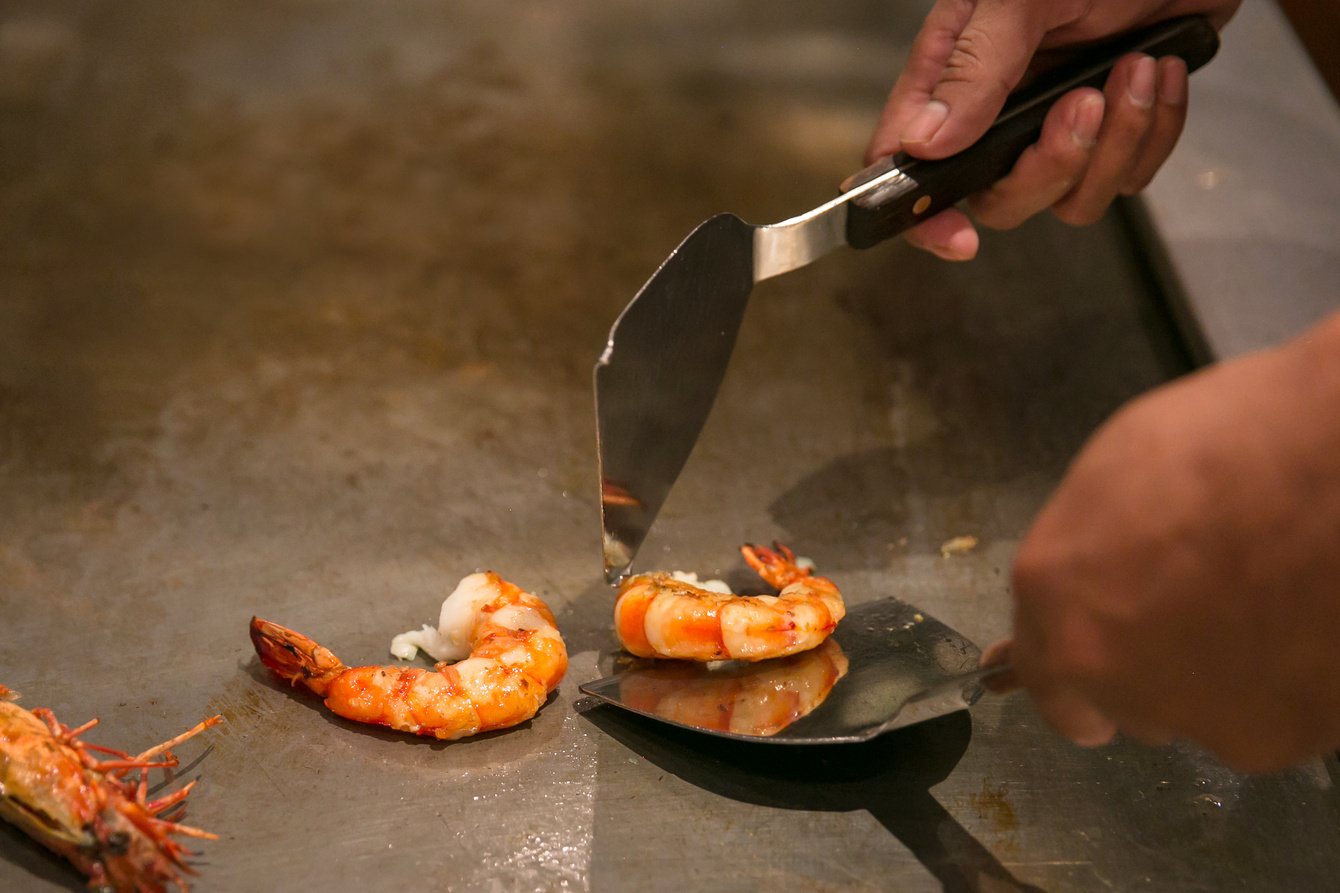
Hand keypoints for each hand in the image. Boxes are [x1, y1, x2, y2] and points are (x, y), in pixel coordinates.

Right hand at [869, 0, 1241, 259]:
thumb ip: (974, 67)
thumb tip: (924, 143)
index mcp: (954, 73)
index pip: (908, 165)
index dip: (923, 214)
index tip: (957, 237)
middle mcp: (998, 110)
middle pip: (1000, 200)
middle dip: (1053, 166)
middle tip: (1084, 100)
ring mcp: (1057, 125)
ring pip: (1071, 199)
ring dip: (1117, 141)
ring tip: (1139, 67)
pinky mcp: (1116, 130)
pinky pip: (1129, 178)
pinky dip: (1157, 130)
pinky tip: (1163, 69)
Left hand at [999, 311, 1339, 770]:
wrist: (1331, 469)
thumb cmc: (1231, 444)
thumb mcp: (1118, 477)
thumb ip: (1090, 556)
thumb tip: (1093, 579)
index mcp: (1054, 596)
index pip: (1038, 671)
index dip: (1068, 679)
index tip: (1082, 690)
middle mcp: (1101, 667)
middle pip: (1117, 698)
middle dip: (1146, 671)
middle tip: (1197, 618)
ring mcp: (1181, 711)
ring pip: (1189, 714)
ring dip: (1210, 681)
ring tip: (1259, 609)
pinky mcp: (1262, 739)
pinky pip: (1261, 722)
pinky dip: (1279, 692)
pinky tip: (1299, 630)